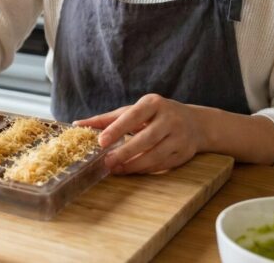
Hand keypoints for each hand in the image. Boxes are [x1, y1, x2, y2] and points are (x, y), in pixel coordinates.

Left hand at [74, 94, 206, 174]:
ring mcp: (180, 137)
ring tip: (115, 169)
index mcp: (154, 103)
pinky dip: (145, 169)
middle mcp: (170, 118)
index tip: (101, 141)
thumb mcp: (135, 110)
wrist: (195, 123)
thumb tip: (78, 124)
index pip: (133, 115)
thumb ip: (108, 119)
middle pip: (146, 138)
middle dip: (125, 152)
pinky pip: (162, 164)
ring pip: (155, 155)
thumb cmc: (156, 114)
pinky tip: (131, 170)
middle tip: (107, 162)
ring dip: (134, 165)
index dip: (117, 129)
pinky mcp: (184, 153)